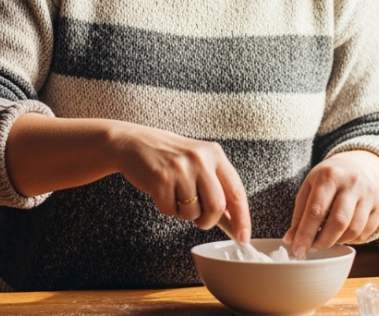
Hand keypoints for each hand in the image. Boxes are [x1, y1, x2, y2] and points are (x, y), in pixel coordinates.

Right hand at [111, 123, 251, 240]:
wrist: (135, 143)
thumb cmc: (170, 156)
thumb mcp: (199, 161)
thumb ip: (216, 184)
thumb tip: (232, 218)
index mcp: (215, 154)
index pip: (236, 192)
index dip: (242, 218)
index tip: (243, 236)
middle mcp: (200, 159)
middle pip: (216, 207)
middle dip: (208, 220)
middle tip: (199, 218)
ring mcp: (181, 169)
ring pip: (193, 212)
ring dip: (184, 213)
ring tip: (176, 195)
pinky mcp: (161, 179)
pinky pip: (170, 210)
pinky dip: (167, 208)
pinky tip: (162, 191)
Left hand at [283, 150, 378, 257]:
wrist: (354, 167)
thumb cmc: (326, 181)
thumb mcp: (308, 189)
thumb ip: (300, 215)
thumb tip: (292, 240)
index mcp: (329, 175)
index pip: (316, 210)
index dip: (306, 234)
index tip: (298, 251)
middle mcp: (352, 182)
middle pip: (338, 222)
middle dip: (323, 241)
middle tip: (314, 246)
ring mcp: (369, 193)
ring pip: (354, 230)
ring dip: (337, 240)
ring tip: (328, 236)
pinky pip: (366, 232)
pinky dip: (352, 238)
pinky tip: (343, 232)